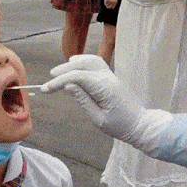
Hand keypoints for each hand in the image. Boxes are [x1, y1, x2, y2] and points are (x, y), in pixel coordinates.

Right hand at [40, 55, 186, 169]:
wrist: (140, 125)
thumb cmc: (120, 126)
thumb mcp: (98, 118)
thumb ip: (83, 100)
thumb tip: (68, 85)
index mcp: (104, 89)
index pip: (78, 77)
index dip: (59, 81)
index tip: (46, 89)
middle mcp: (108, 78)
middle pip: (84, 64)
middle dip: (65, 69)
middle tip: (50, 77)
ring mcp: (111, 76)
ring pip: (91, 60)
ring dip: (74, 63)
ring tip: (60, 71)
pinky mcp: (112, 78)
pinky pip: (97, 63)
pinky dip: (84, 62)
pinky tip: (75, 65)